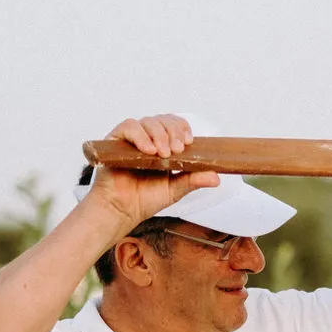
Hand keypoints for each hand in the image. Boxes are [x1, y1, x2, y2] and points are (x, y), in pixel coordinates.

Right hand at [86, 115, 219, 233]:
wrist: (121, 210)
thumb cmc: (144, 200)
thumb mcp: (175, 189)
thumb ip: (193, 180)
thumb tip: (216, 177)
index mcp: (162, 146)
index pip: (174, 125)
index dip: (182, 128)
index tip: (188, 141)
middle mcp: (147, 139)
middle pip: (163, 120)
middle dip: (173, 132)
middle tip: (177, 150)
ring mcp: (132, 139)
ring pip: (148, 121)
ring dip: (159, 134)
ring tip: (163, 154)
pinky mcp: (115, 141)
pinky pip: (129, 127)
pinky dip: (141, 136)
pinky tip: (149, 151)